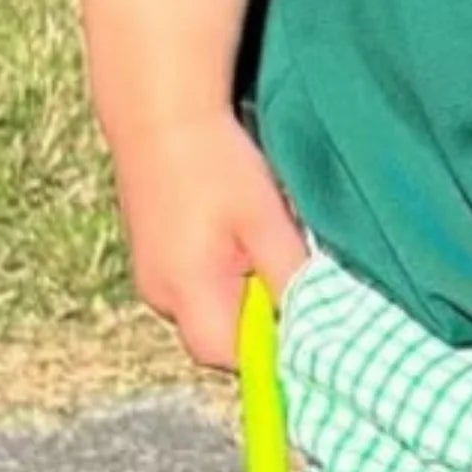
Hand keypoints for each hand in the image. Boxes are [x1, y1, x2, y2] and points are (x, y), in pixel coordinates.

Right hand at [108, 111, 305, 373]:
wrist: (160, 112)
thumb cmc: (217, 165)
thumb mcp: (268, 223)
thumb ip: (293, 281)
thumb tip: (321, 324)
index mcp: (187, 295)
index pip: (237, 360)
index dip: (275, 348)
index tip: (307, 317)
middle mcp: (161, 298)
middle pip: (221, 339)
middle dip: (260, 316)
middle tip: (284, 264)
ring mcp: (151, 279)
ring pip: (210, 310)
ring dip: (242, 290)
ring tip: (258, 238)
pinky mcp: (152, 258)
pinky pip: (194, 286)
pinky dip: (222, 272)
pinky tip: (234, 230)